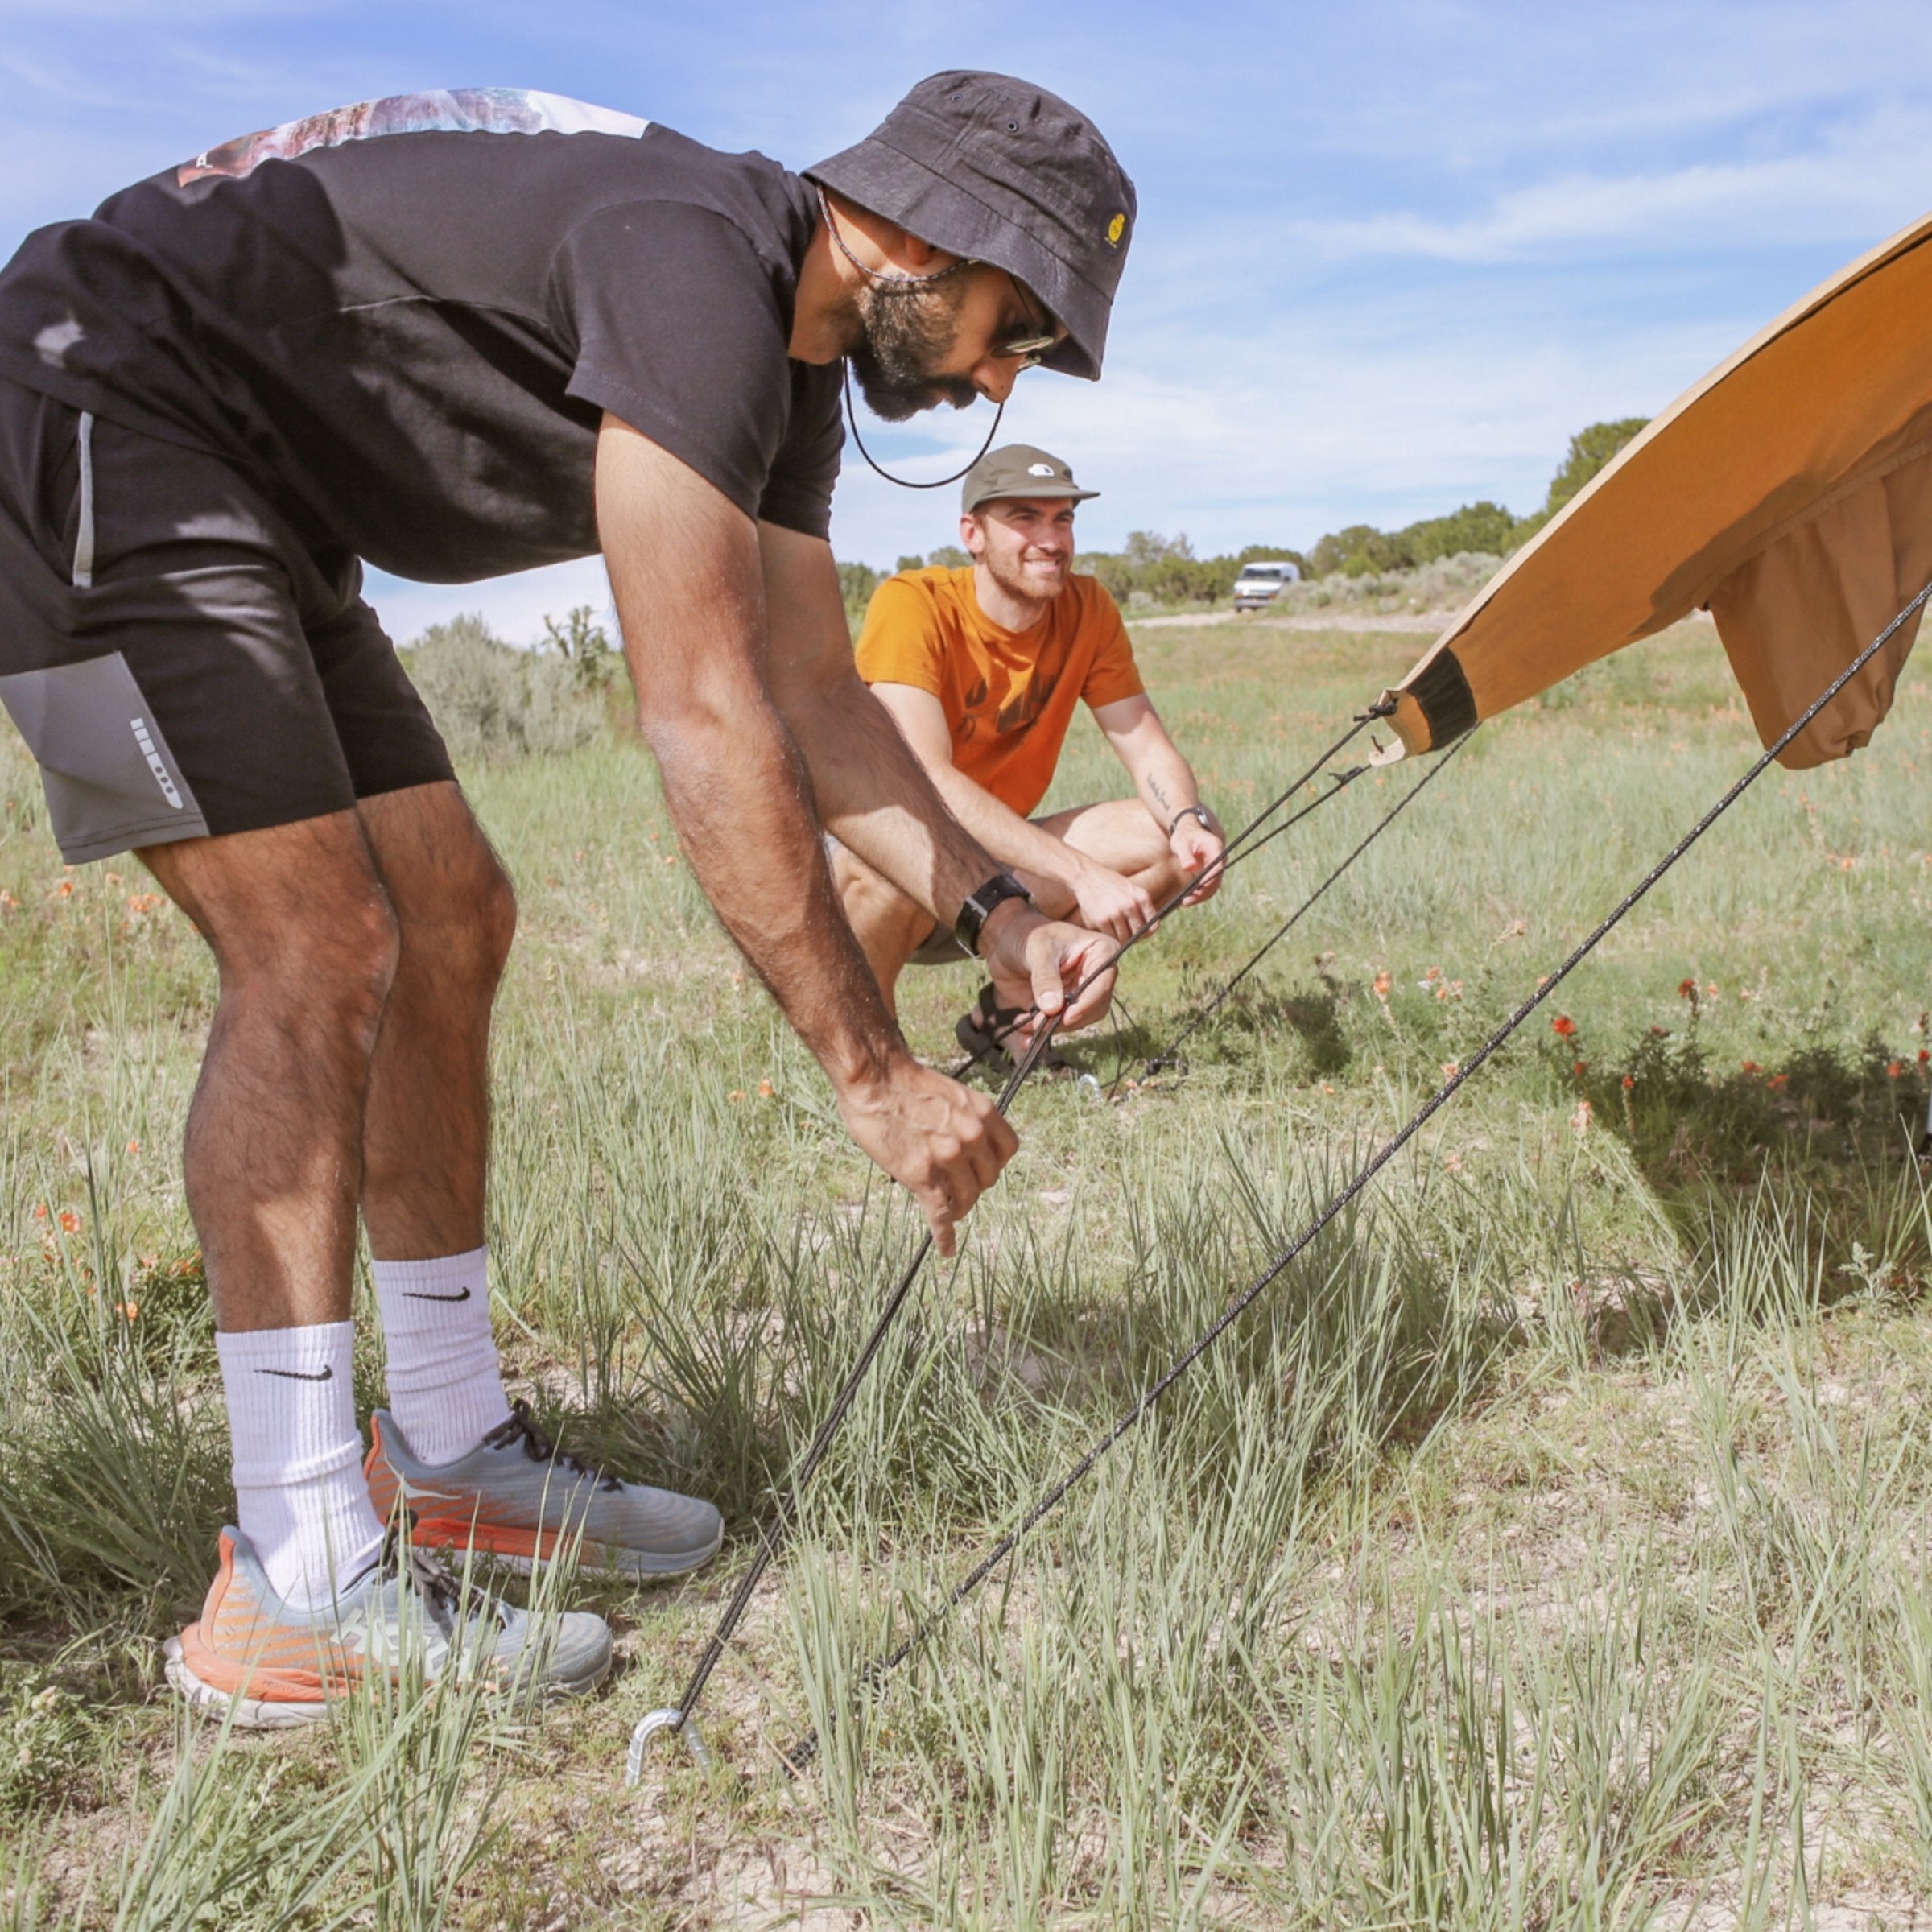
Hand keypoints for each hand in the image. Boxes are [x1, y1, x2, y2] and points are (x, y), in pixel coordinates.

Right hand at [834, 1053, 1018, 1256]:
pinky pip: (940, 1215)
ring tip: (948, 1211)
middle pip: (987, 1179)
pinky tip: (946, 1248)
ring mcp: (948, 1157)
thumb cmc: (906, 1083)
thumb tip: (967, 1144)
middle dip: (973, 1185)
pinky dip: (944, 1235)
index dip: (994, 1162)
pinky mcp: (922, 1175)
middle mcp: (972, 1135)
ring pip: (966, 1199)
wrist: (875, 1078)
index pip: (1008, 1150)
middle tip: (956, 1187)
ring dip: (958, 1208)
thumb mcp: (952, 1094)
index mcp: (983, 1112)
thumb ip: (965, 1120)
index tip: (981, 1167)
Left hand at [981, 901, 1116, 1041]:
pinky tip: (1024, 1031)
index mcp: (1101, 953)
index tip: (1066, 1016)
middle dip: (1067, 1019)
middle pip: (1093, 1008)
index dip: (1086, 1003)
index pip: (1102, 984)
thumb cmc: (1029, 934)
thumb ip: (1046, 977)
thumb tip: (1053, 1008)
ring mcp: (1081, 993)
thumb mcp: (1038, 949)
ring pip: (1077, 1021)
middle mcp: (1096, 975)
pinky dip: (1041, 1032)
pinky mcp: (1063, 1006)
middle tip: (1040, 1022)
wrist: (1007, 941)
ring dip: (1052, 1027)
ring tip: (1028, 1024)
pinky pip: (1058, 1025)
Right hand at [1069, 860, 1156, 943]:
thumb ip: (1140, 906)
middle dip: (1133, 938)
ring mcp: (1116, 913)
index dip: (1147, 933)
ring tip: (1115, 933)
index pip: (1153, 925)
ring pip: (1124, 938)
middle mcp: (1131, 905)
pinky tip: (1106, 928)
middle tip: (1127, 937)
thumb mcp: (1131, 888)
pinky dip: (1108, 935)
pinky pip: (1110, 936)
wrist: (1086, 876)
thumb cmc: (1109, 883)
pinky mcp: (1102, 919)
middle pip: (1138, 934)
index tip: (1141, 934)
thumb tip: (1147, 929)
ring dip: (1120, 938)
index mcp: (1142, 897)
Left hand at [1170, 807, 1226, 904]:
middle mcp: (1219, 858)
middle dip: (1203, 892)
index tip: (1198, 890)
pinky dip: (1199, 893)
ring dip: (1201, 895)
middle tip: (1187, 901)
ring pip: (1213, 885)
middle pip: (1216, 880)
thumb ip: (1185, 855)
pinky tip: (1187, 899)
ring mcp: (1216, 866)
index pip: (1217, 867)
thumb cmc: (1184, 834)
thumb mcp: (1181, 842)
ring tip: (1185, 902)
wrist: (1188, 831)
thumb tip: (1189, 867)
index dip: (1209, 880)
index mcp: (1215, 848)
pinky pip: (1208, 885)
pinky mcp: (1210, 872)